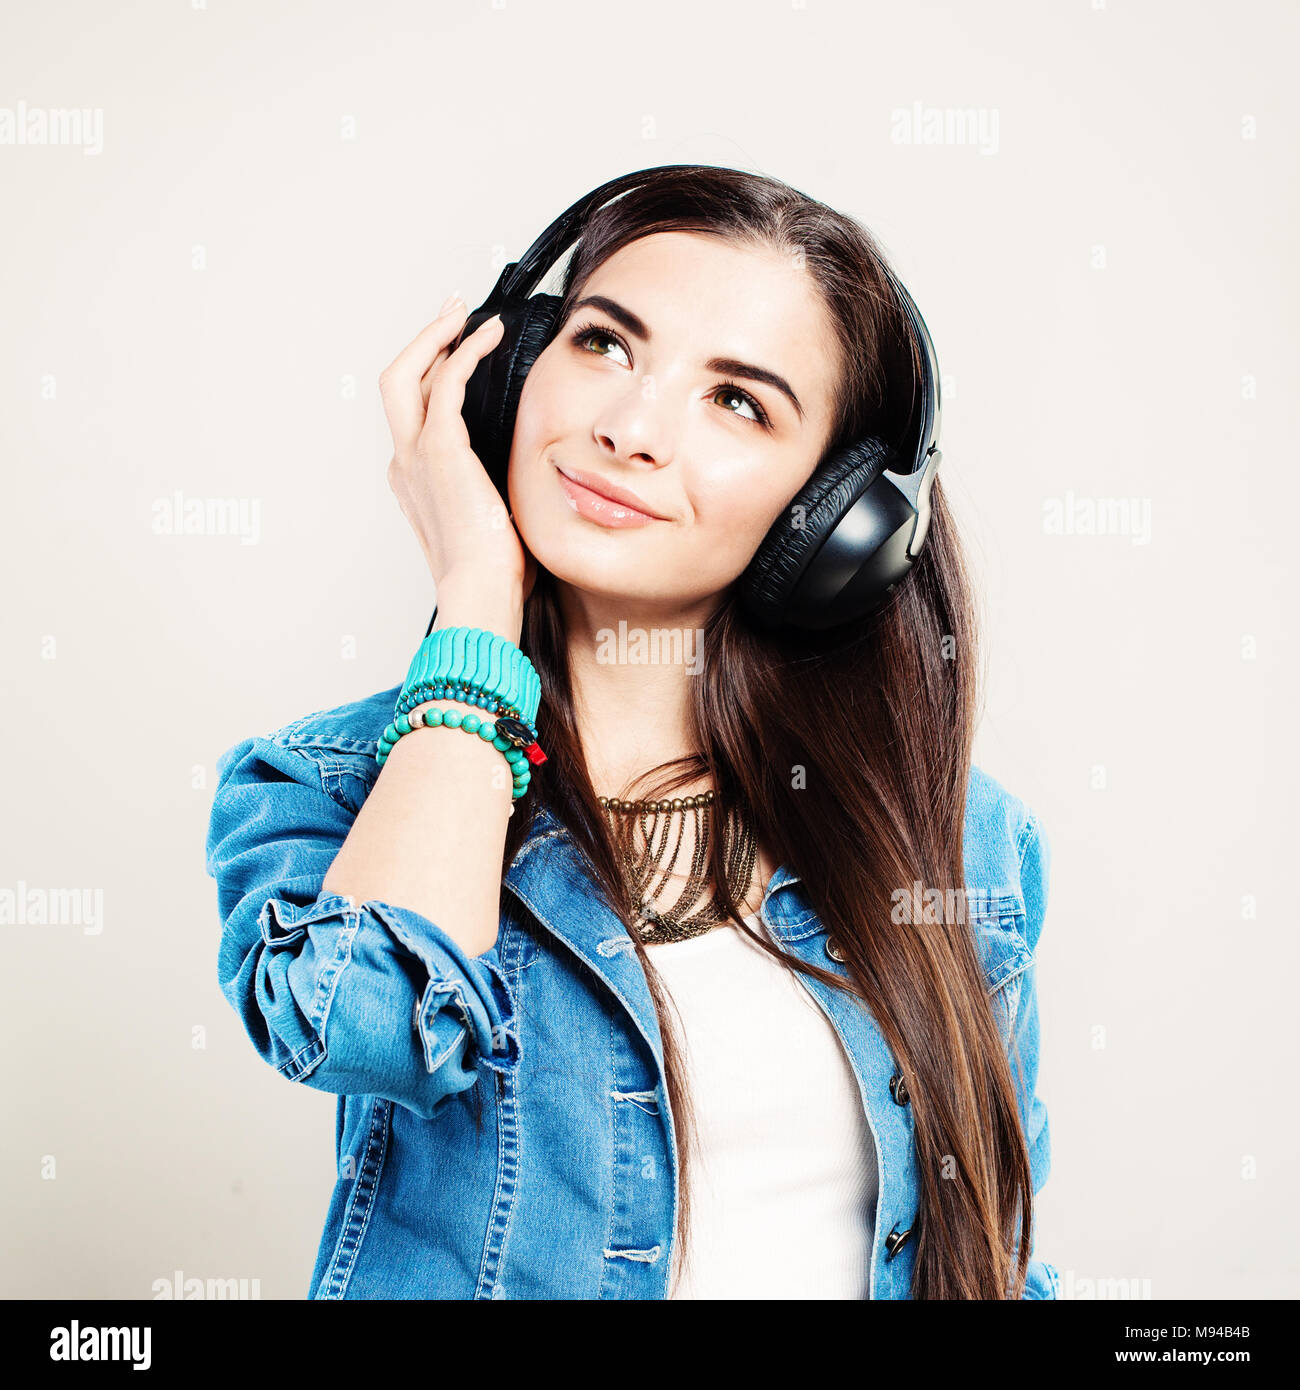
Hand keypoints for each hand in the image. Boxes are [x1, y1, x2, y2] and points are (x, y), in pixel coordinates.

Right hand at [379, 296, 536, 603]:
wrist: (482, 592)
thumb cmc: (495, 573)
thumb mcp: (496, 520)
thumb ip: (499, 488)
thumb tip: (534, 473)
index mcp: (417, 482)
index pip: (415, 413)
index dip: (433, 376)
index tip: (459, 351)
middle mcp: (406, 463)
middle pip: (396, 383)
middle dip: (422, 342)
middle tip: (452, 315)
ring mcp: (416, 455)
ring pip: (407, 374)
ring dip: (437, 336)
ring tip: (466, 314)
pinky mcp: (440, 449)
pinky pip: (445, 381)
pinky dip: (464, 351)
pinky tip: (488, 338)